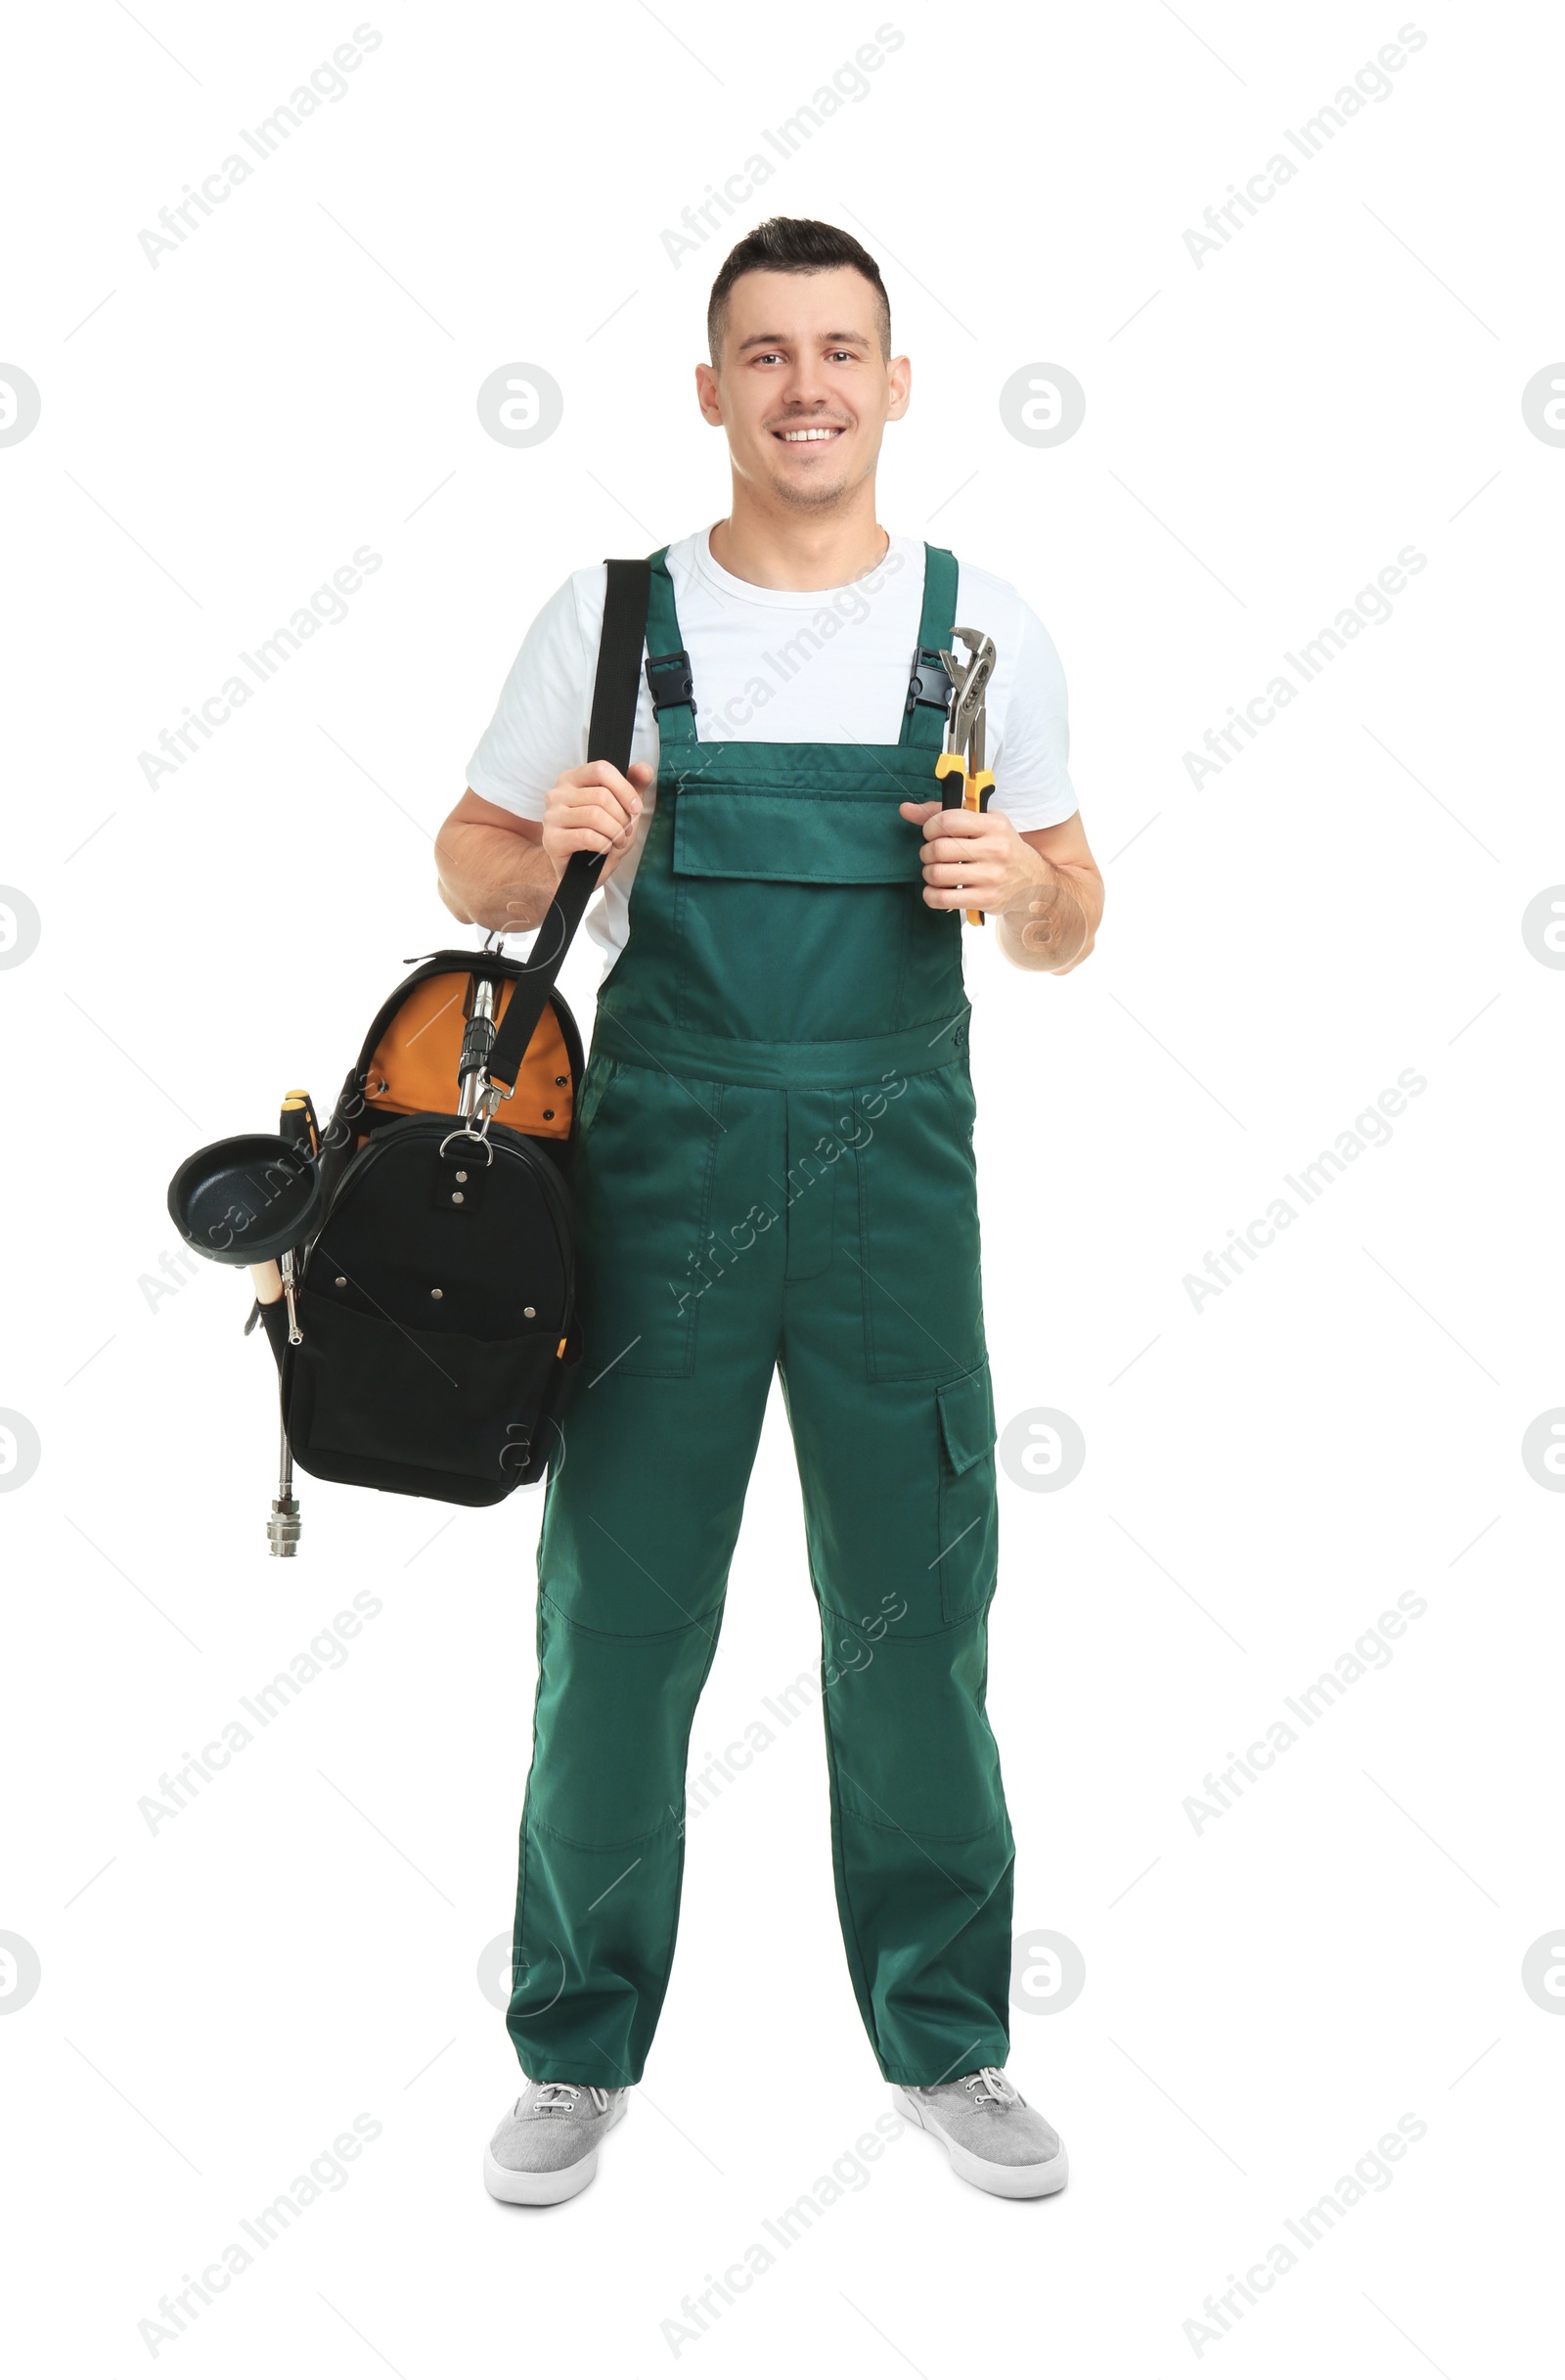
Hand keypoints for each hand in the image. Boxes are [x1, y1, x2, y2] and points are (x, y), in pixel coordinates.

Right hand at [539, 761, 652, 883]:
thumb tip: (645, 769)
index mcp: (572, 779)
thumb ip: (634, 785)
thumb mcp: (621, 808)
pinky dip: (604, 844)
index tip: (636, 808)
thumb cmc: (600, 835)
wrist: (581, 869)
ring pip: (594, 816)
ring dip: (615, 832)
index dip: (624, 789)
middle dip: (622, 817)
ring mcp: (551, 816)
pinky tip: (605, 849)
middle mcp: (557, 794)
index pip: (601, 769)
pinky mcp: (551, 839)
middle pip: (601, 796)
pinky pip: (586, 836)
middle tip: (626, 831)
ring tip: (618, 841)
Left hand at [898, 798, 1045, 914]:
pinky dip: (931, 895)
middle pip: (939, 849)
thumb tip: (906, 810)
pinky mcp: (986, 899)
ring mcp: (991, 876)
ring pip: (938, 874)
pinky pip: (942, 899)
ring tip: (935, 872)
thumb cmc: (1002, 849)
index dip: (930, 827)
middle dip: (926, 852)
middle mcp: (995, 849)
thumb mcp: (983, 824)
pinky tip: (937, 889)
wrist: (1033, 882)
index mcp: (994, 825)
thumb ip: (944, 814)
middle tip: (932, 855)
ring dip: (928, 873)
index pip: (948, 820)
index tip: (931, 833)